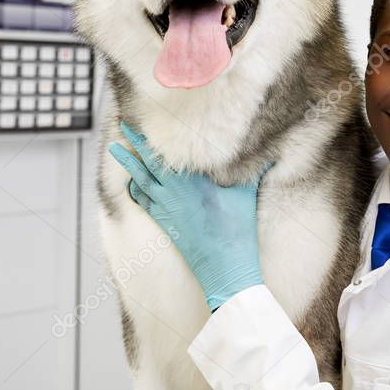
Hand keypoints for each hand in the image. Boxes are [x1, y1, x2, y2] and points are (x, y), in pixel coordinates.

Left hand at [108, 121, 267, 311]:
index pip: (165, 154)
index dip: (150, 138)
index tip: (139, 122)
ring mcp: (166, 209)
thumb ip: (256, 169)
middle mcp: (173, 193)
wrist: (224, 268)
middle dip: (134, 144)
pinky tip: (133, 182)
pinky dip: (136, 188)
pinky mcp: (164, 223)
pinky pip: (144, 201)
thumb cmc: (237, 230)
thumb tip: (272, 152)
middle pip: (147, 163)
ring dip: (129, 164)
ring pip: (141, 181)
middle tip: (122, 127)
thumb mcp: (248, 195)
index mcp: (191, 182)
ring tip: (117, 149)